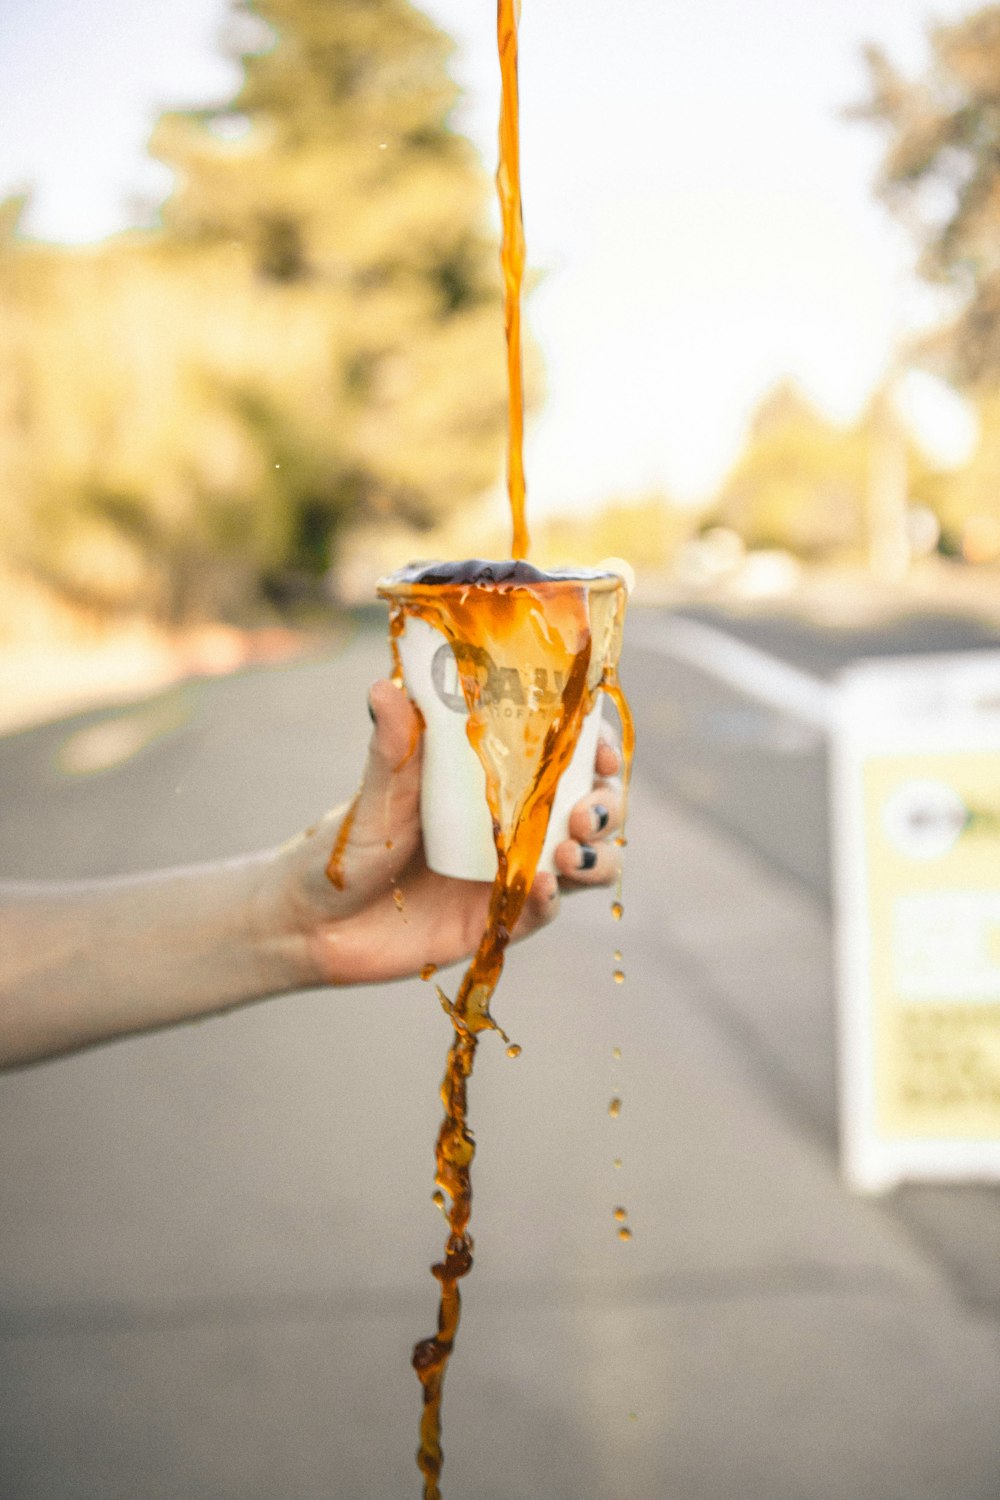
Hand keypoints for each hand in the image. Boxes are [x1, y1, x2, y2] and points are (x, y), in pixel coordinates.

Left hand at [276, 678, 625, 987]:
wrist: (310, 923)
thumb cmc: (344, 847)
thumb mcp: (375, 795)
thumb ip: (391, 748)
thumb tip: (385, 688)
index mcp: (492, 781)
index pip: (563, 756)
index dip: (595, 748)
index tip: (600, 744)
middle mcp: (512, 826)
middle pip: (590, 809)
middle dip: (606, 805)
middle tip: (587, 810)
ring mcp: (508, 876)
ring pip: (583, 863)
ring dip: (596, 856)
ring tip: (572, 850)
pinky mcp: (497, 924)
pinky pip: (542, 912)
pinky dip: (552, 899)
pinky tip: (541, 885)